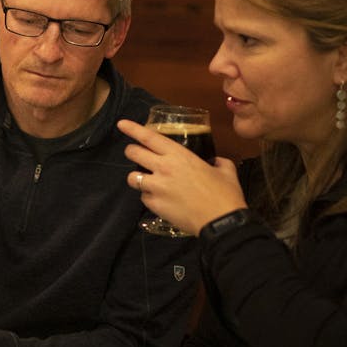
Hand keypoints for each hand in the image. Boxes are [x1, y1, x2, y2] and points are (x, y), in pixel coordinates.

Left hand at [118, 119, 246, 234]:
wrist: (221, 222)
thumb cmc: (225, 194)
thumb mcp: (225, 171)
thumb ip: (218, 162)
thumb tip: (215, 162)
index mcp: (179, 155)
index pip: (149, 137)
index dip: (133, 129)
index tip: (121, 124)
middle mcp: (163, 168)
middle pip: (133, 153)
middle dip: (132, 151)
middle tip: (137, 154)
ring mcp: (156, 187)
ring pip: (132, 177)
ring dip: (138, 177)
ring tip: (148, 181)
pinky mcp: (154, 204)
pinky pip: (143, 196)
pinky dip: (149, 196)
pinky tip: (161, 199)